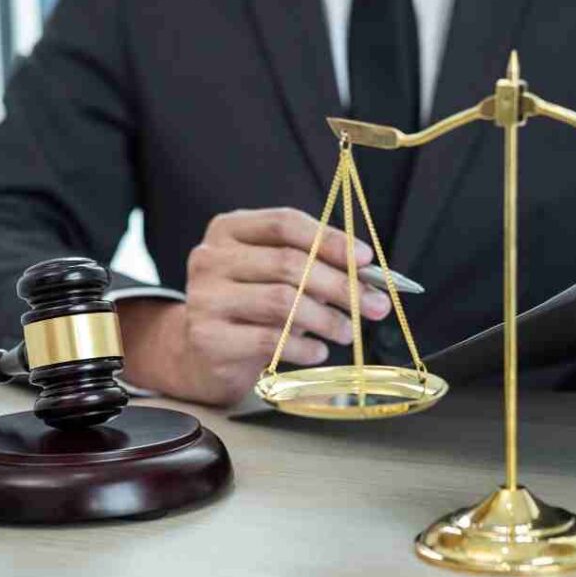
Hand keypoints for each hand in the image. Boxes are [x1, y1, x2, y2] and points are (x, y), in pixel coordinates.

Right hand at [118, 208, 391, 404]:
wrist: (201, 353)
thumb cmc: (250, 308)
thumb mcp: (277, 277)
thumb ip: (316, 268)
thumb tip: (371, 275)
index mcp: (229, 230)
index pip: (285, 223)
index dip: (330, 239)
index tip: (367, 259)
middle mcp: (211, 257)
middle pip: (290, 263)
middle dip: (342, 285)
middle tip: (375, 305)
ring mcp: (204, 296)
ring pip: (282, 301)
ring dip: (327, 318)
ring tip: (348, 332)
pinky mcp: (206, 336)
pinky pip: (267, 339)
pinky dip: (302, 346)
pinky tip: (318, 351)